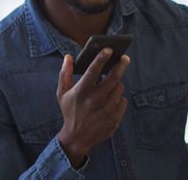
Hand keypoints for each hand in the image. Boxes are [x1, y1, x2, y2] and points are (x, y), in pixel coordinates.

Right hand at [56, 49, 129, 167]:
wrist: (77, 138)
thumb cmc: (70, 111)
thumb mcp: (62, 93)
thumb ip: (65, 74)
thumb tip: (68, 57)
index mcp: (81, 92)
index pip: (93, 70)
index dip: (101, 58)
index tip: (109, 48)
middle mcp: (95, 100)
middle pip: (114, 77)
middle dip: (120, 65)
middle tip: (124, 58)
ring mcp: (106, 110)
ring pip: (119, 88)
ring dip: (116, 84)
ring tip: (110, 86)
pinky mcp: (114, 118)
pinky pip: (122, 100)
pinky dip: (118, 98)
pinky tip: (110, 101)